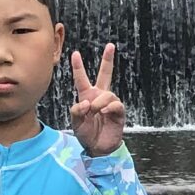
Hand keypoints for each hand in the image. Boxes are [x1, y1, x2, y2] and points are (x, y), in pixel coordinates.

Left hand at [68, 43, 124, 157]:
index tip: (75, 53)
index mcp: (86, 96)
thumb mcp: (75, 122)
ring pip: (107, 94)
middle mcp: (99, 96)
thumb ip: (77, 110)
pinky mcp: (118, 112)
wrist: (97, 148)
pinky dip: (109, 107)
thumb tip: (87, 102)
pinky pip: (116, 104)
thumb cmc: (86, 133)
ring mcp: (110, 103)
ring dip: (99, 102)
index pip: (81, 78)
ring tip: (95, 111)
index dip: (78, 66)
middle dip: (108, 60)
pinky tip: (104, 112)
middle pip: (105, 74)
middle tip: (111, 46)